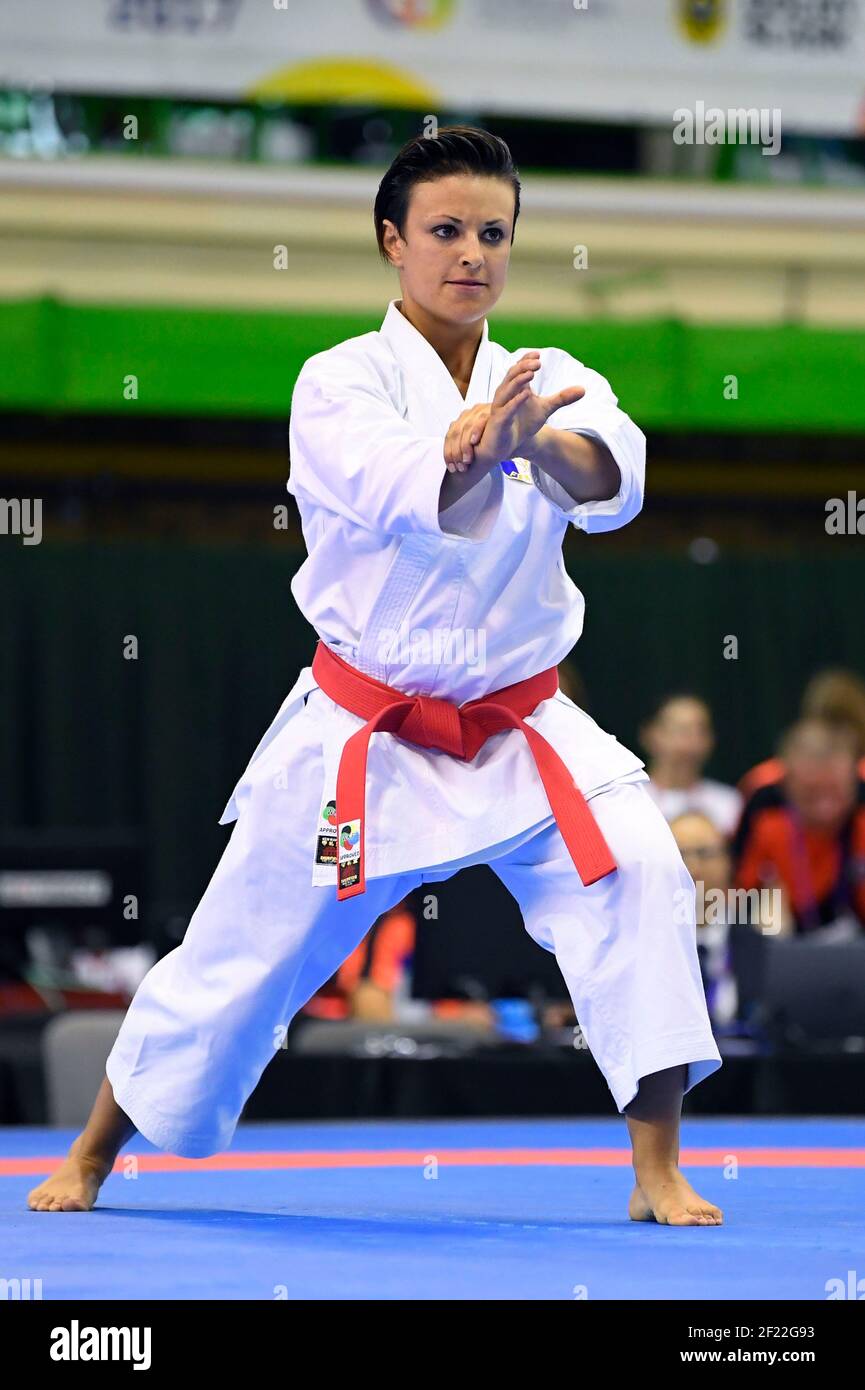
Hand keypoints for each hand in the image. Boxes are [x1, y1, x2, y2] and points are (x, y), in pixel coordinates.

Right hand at [443, 352, 585, 472]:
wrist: (509, 446)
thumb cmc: (523, 423)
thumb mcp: (546, 409)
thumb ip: (562, 398)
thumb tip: (583, 389)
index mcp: (515, 388)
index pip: (519, 369)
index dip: (526, 360)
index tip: (538, 354)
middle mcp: (506, 394)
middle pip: (512, 375)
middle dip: (523, 367)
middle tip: (538, 363)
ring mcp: (501, 407)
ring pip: (506, 390)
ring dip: (518, 381)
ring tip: (531, 374)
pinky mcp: (499, 421)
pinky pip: (506, 410)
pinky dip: (515, 402)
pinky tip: (526, 395)